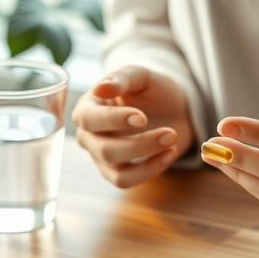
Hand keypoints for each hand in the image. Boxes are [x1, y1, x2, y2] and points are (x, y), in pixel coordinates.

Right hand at [73, 66, 194, 187]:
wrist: (171, 109)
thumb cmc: (150, 90)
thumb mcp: (140, 76)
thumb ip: (122, 79)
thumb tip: (99, 89)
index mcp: (86, 108)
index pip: (89, 119)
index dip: (114, 120)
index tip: (142, 118)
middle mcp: (88, 136)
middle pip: (105, 150)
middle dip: (140, 144)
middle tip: (170, 133)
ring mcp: (101, 158)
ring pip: (117, 172)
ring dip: (148, 161)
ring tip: (171, 141)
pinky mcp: (117, 173)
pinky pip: (127, 181)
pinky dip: (151, 170)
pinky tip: (169, 153)